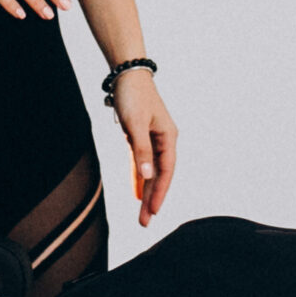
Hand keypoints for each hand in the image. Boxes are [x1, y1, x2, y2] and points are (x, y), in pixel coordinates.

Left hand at [108, 66, 178, 226]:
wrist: (127, 74)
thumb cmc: (133, 96)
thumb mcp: (135, 124)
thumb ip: (141, 150)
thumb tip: (147, 175)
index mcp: (168, 137)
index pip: (166, 171)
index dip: (159, 192)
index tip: (152, 211)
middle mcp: (163, 140)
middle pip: (159, 175)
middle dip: (152, 198)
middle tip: (145, 222)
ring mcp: (152, 139)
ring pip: (150, 171)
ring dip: (145, 191)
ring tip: (143, 214)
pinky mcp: (140, 137)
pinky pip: (141, 162)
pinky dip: (139, 177)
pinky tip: (137, 192)